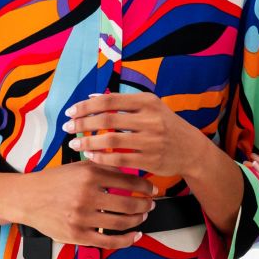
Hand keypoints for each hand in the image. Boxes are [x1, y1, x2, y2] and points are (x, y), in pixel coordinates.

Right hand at [18, 162, 158, 249]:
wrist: (27, 198)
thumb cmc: (53, 182)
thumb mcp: (79, 166)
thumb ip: (104, 167)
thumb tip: (131, 173)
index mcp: (89, 175)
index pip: (128, 181)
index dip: (145, 187)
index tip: (152, 190)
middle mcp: (86, 195)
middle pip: (129, 204)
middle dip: (145, 205)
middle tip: (150, 205)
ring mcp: (82, 217)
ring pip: (121, 222)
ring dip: (137, 221)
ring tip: (142, 217)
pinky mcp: (77, 235)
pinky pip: (108, 241)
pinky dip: (126, 240)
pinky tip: (135, 235)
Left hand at [64, 93, 209, 179]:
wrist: (191, 149)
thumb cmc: (165, 125)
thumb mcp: (150, 107)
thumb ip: (122, 103)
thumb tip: (92, 98)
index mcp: (147, 102)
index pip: (109, 100)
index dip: (86, 106)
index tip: (70, 111)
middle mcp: (150, 119)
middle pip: (107, 120)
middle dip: (82, 124)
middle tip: (66, 127)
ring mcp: (151, 141)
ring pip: (111, 141)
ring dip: (88, 142)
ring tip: (74, 143)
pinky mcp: (151, 160)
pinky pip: (119, 160)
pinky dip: (101, 158)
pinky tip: (90, 157)